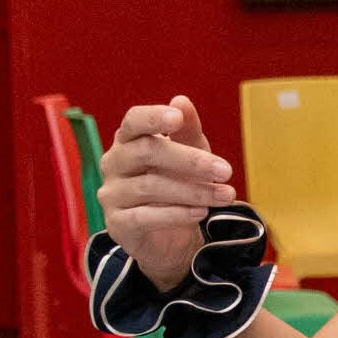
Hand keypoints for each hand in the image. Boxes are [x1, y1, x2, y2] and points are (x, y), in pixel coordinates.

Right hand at [96, 95, 235, 290]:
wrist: (170, 237)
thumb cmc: (177, 183)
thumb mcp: (190, 153)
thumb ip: (187, 129)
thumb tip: (182, 101)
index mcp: (128, 139)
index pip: (134, 121)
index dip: (154, 117)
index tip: (178, 118)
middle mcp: (113, 163)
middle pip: (147, 152)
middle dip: (190, 160)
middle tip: (225, 171)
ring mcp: (111, 194)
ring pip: (150, 186)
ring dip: (193, 191)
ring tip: (225, 196)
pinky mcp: (116, 224)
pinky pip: (145, 217)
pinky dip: (177, 214)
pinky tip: (201, 213)